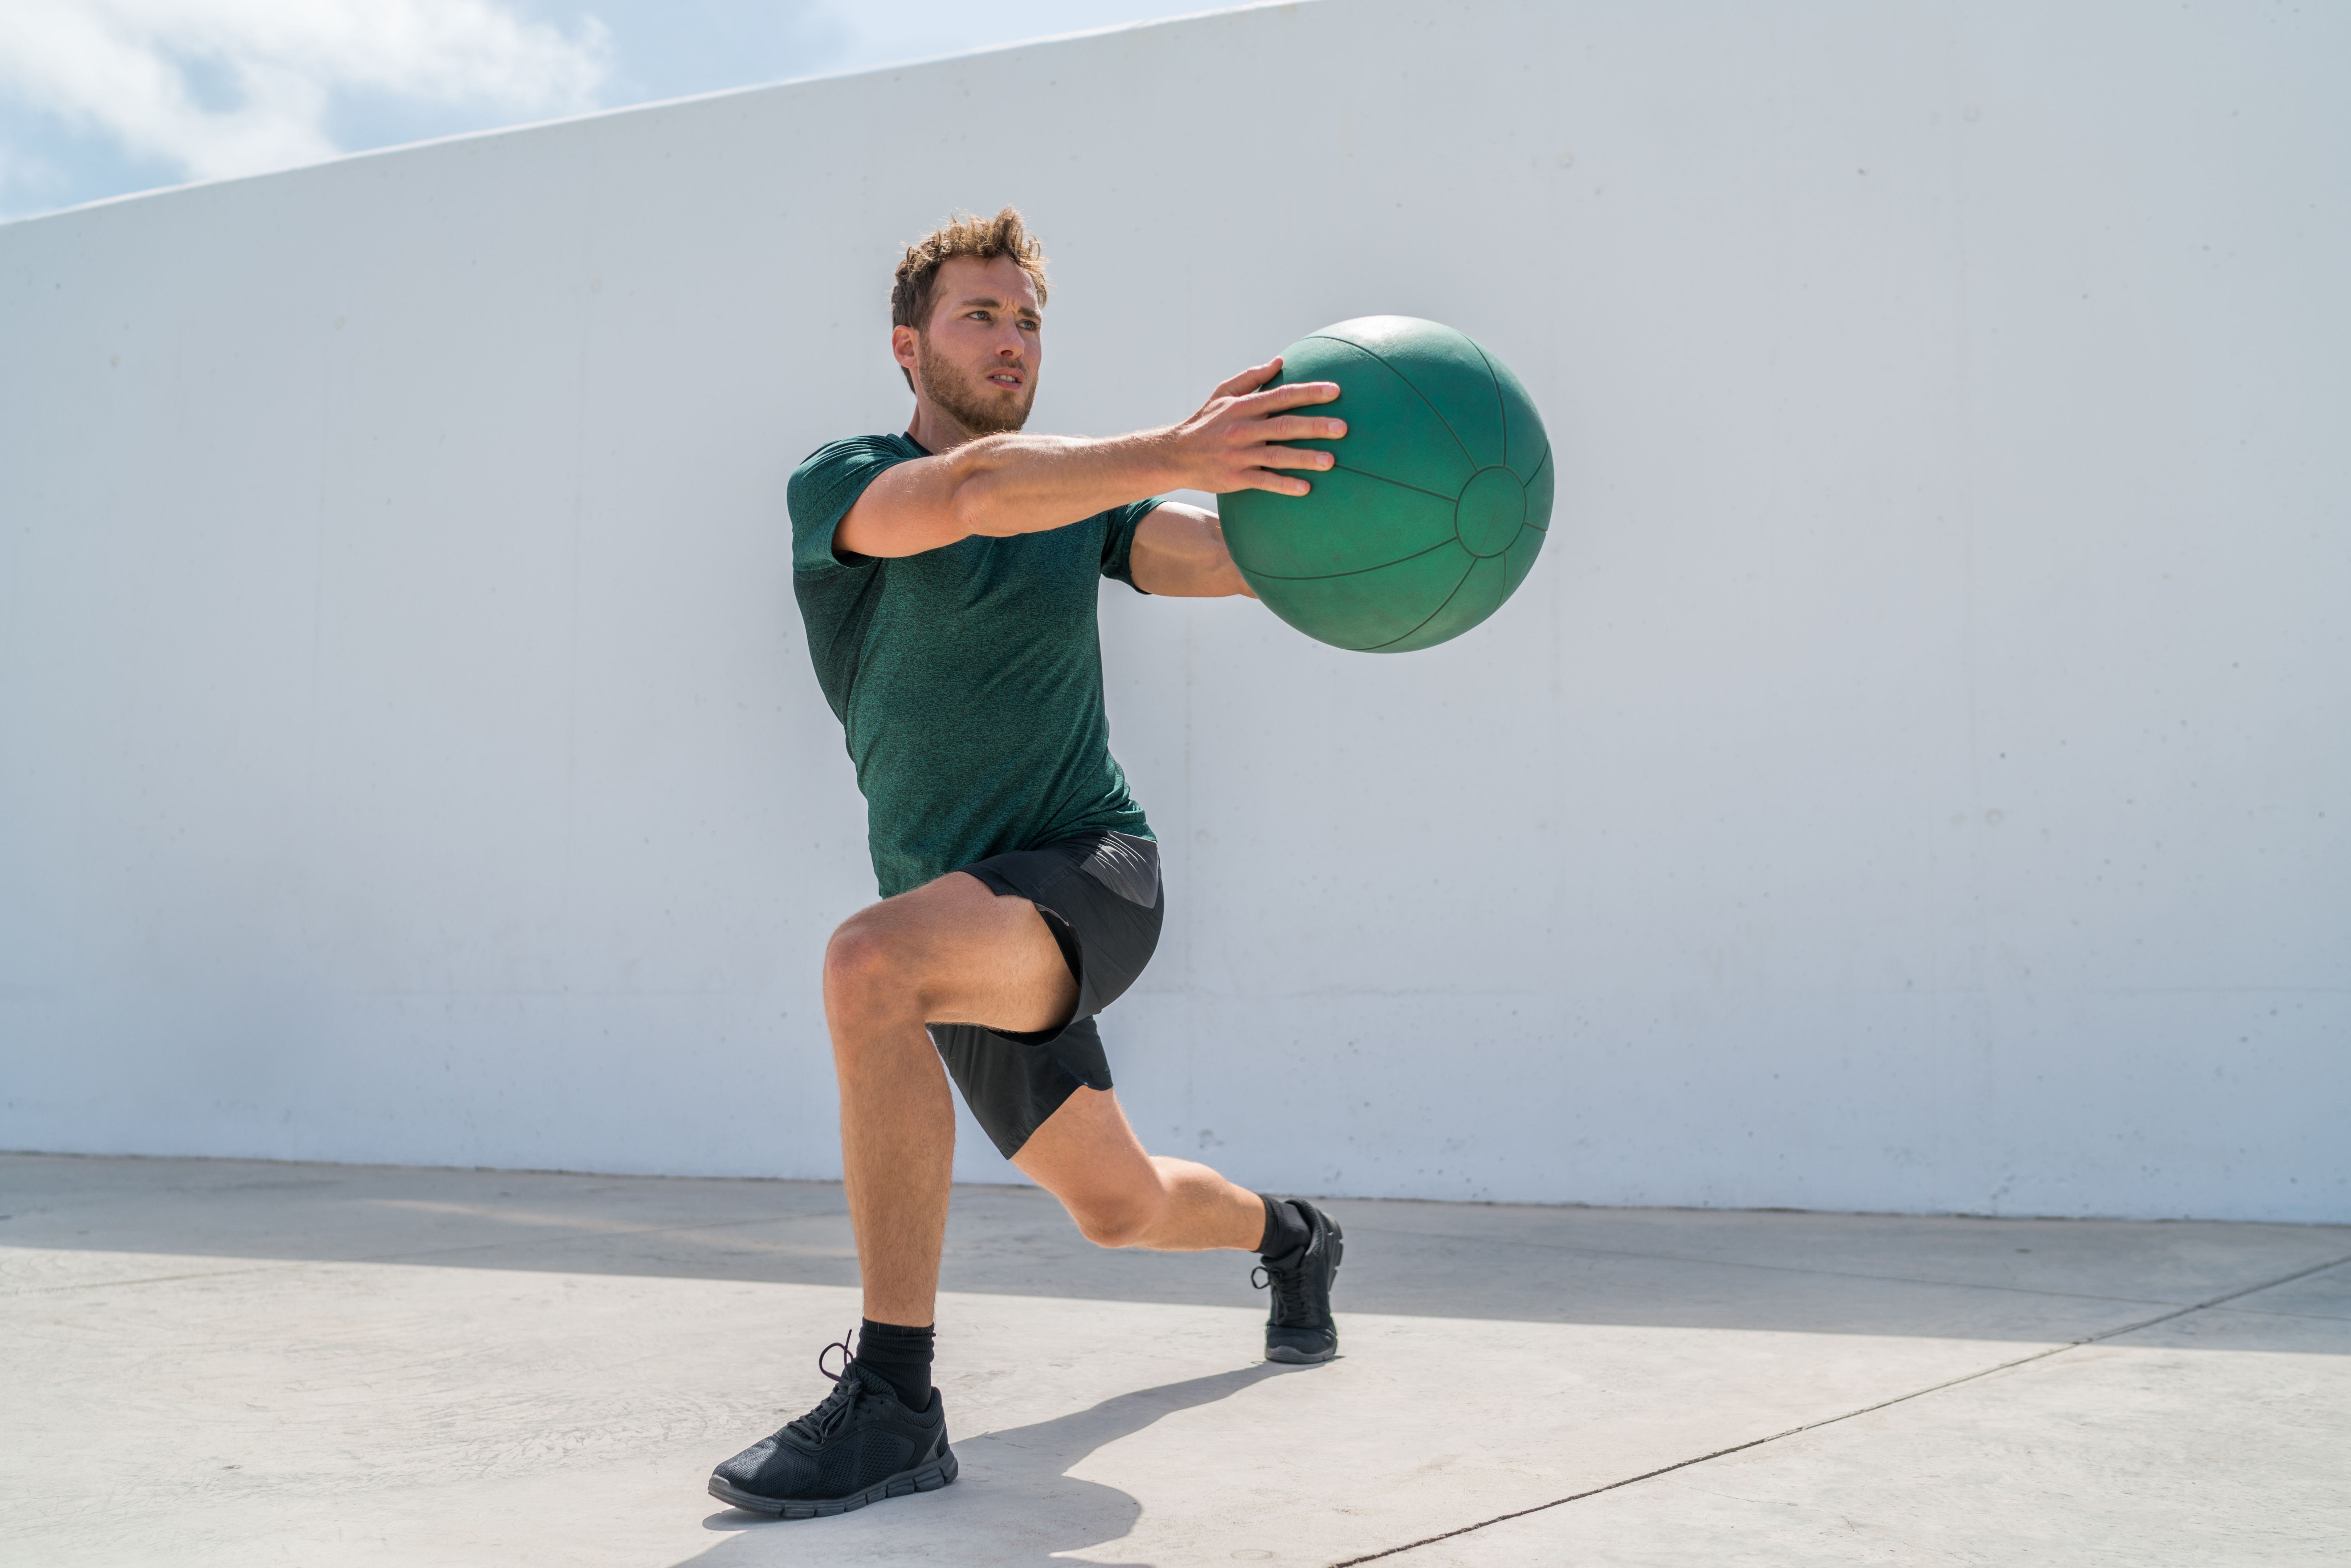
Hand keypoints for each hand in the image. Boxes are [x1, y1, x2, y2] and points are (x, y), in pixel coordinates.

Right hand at [1161, 358, 1345, 496]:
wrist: (1175, 456)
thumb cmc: (1205, 422)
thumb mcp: (1222, 394)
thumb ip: (1251, 377)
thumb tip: (1279, 360)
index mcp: (1243, 407)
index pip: (1281, 396)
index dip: (1309, 393)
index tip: (1335, 391)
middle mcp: (1243, 430)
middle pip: (1284, 426)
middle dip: (1315, 426)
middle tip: (1343, 428)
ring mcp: (1239, 455)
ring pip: (1278, 456)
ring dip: (1305, 458)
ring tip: (1331, 461)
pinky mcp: (1236, 478)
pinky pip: (1264, 482)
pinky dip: (1284, 485)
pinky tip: (1305, 488)